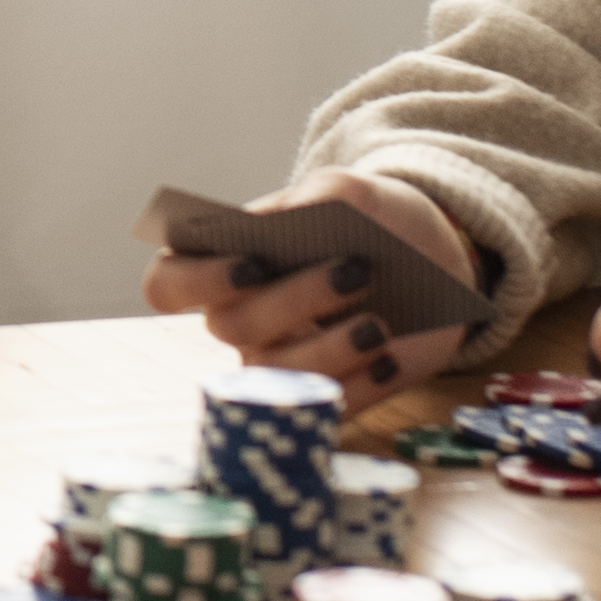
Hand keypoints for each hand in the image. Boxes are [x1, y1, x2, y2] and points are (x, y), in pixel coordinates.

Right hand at [140, 169, 476, 402]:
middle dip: (293, 300)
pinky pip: (327, 409)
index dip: (196, 281)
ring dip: (328, 350)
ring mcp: (283, 363)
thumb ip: (323, 194)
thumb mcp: (353, 192)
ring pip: (276, 376)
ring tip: (378, 325)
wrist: (433, 257)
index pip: (167, 284)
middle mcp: (243, 319)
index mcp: (227, 262)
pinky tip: (389, 356)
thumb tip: (298, 217)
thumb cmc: (374, 220)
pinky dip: (362, 385)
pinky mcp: (329, 393)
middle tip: (356, 271)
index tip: (252, 263)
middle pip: (231, 327)